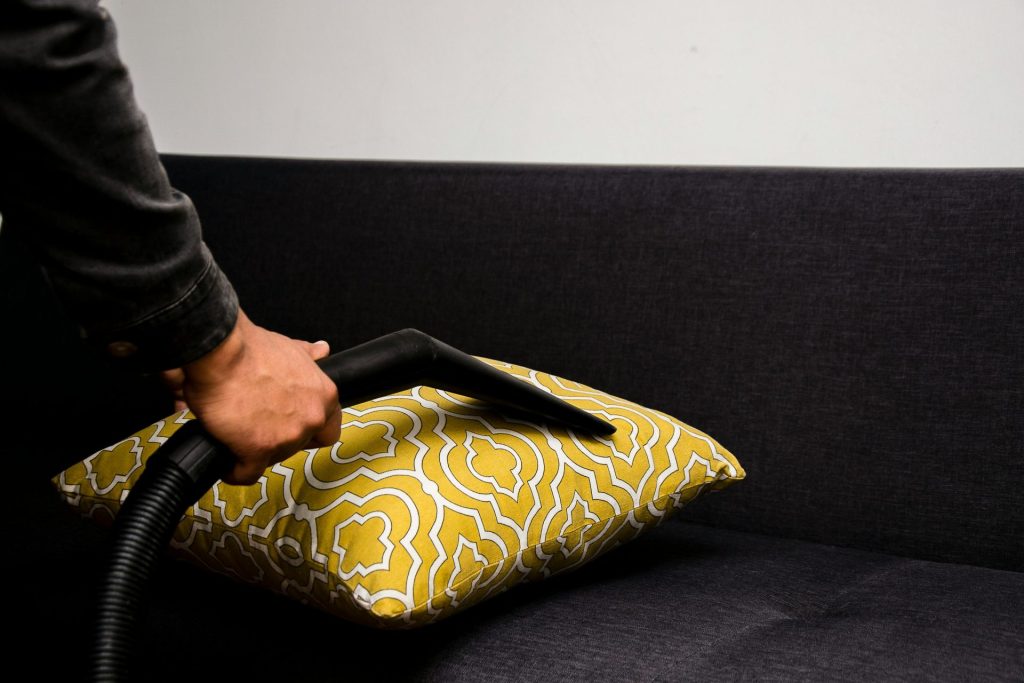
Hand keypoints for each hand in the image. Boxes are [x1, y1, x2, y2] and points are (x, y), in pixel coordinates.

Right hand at [176, 308, 340, 484]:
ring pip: (274, 459)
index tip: (291, 425)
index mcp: (324, 395)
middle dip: (280, 438)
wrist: (221, 353)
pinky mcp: (258, 451)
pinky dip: (235, 471)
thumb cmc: (250, 349)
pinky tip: (227, 461)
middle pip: (299, 445)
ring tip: (237, 432)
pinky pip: (247, 474)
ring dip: (257, 451)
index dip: (309, 430)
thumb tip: (322, 350)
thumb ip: (308, 356)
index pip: (329, 429)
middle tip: (258, 424)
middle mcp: (312, 418)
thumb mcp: (288, 347)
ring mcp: (288, 437)